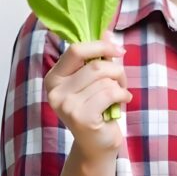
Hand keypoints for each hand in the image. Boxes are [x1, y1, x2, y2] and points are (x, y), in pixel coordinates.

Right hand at [44, 31, 131, 159]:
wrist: (97, 144)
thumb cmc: (97, 109)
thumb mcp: (95, 80)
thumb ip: (98, 56)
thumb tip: (107, 31)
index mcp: (54, 77)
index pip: (75, 49)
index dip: (101, 46)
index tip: (118, 51)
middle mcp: (54, 91)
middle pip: (95, 65)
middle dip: (116, 70)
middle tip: (122, 81)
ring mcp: (65, 105)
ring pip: (104, 79)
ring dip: (121, 84)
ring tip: (121, 94)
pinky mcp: (80, 117)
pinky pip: (109, 93)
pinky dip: (122, 95)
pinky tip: (122, 102)